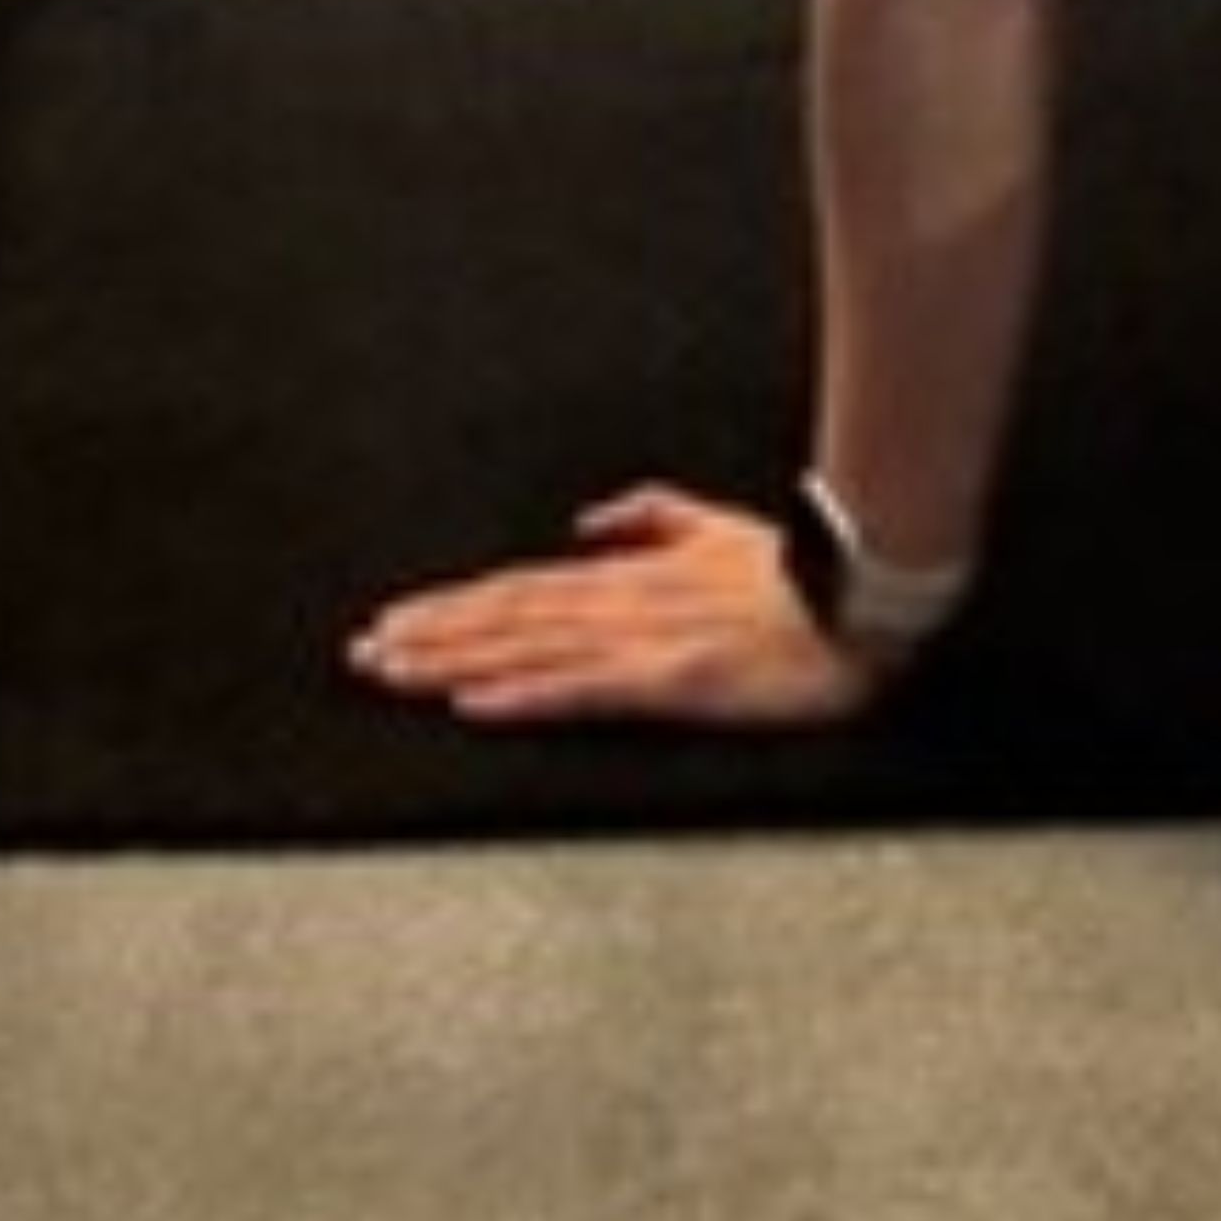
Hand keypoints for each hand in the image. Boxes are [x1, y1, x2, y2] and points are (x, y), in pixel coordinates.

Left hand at [345, 485, 892, 734]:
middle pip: (506, 616)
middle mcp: (622, 604)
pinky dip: (523, 693)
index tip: (397, 619)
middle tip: (362, 653)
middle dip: (431, 635)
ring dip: (454, 661)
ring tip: (394, 673)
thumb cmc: (795, 573)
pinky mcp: (668, 681)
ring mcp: (641, 642)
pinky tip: (476, 703)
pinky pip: (582, 690)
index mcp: (629, 577)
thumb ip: (650, 517)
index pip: (520, 589)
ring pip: (526, 649)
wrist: (857, 598)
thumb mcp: (715, 527)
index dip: (455, 605)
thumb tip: (589, 521)